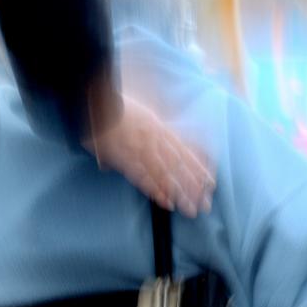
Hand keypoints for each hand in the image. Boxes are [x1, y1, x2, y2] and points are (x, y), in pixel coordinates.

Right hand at [86, 95, 213, 217]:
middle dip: (193, 187)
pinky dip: (156, 190)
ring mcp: (141, 148)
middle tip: (205, 205)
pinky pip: (144, 177)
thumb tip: (151, 145)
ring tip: (190, 209)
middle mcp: (154, 139)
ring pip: (166, 175)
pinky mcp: (125, 156)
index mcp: (159, 128)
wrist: (97, 97)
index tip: (210, 183)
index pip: (184, 152)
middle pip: (179, 167)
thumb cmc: (114, 104)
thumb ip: (145, 129)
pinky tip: (167, 202)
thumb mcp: (138, 112)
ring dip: (180, 193)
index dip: (198, 169)